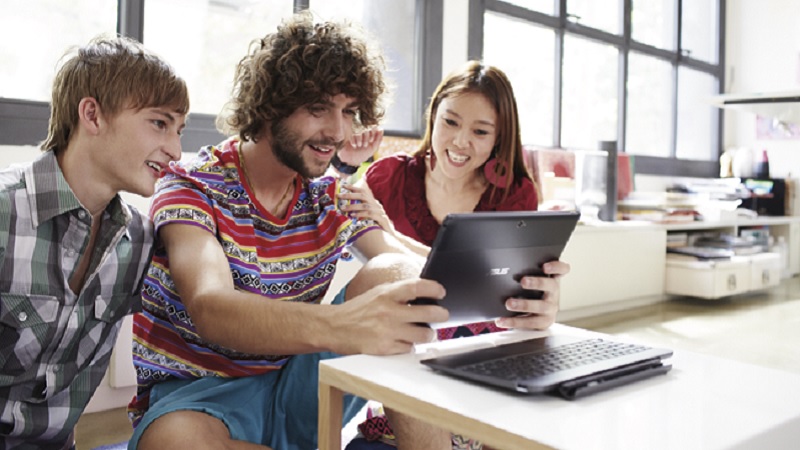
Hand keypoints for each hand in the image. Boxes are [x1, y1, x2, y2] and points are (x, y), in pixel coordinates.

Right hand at [334, 278, 448, 354]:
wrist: (334, 327)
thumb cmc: (357, 310)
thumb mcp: (377, 293)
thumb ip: (398, 293)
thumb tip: (424, 294)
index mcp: (386, 294)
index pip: (417, 287)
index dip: (433, 289)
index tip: (441, 292)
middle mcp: (388, 312)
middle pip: (427, 313)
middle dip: (441, 315)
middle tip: (443, 315)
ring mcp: (387, 331)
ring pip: (423, 335)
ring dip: (428, 334)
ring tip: (425, 332)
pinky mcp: (384, 348)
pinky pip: (409, 349)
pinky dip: (410, 346)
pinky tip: (405, 341)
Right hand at [338, 127, 383, 165]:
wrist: (351, 159)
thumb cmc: (363, 154)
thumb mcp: (373, 148)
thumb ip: (378, 139)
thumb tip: (381, 129)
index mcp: (369, 133)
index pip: (373, 127)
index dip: (373, 134)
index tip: (371, 141)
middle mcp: (363, 131)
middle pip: (366, 127)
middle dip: (366, 138)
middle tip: (365, 145)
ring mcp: (355, 131)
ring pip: (359, 129)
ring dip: (360, 139)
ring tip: (359, 146)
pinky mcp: (348, 133)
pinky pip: (352, 132)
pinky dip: (354, 140)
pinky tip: (354, 146)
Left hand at [339, 183, 393, 231]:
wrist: (389, 234)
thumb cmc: (376, 225)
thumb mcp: (368, 216)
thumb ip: (361, 210)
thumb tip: (346, 207)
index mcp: (373, 202)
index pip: (363, 191)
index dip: (353, 187)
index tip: (343, 186)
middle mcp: (376, 204)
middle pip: (363, 196)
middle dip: (350, 195)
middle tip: (338, 196)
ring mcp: (379, 211)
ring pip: (365, 205)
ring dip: (353, 206)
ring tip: (342, 208)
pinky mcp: (382, 219)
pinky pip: (370, 214)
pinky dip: (360, 214)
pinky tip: (353, 216)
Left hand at [495, 260, 569, 330]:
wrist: (536, 316)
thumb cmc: (532, 294)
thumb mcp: (532, 282)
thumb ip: (524, 274)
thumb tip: (500, 269)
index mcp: (551, 280)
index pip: (561, 270)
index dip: (556, 267)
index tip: (545, 266)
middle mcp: (553, 293)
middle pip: (551, 286)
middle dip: (537, 283)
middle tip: (523, 281)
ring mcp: (550, 309)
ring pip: (540, 306)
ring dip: (524, 304)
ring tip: (509, 303)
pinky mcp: (544, 322)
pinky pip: (529, 323)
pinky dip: (514, 322)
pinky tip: (502, 320)